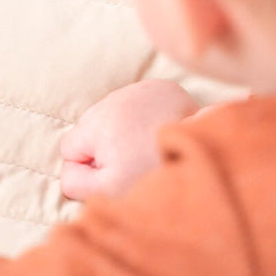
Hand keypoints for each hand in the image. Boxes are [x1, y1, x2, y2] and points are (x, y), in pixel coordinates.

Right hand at [60, 79, 198, 200]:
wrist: (206, 149)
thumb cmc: (154, 170)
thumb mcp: (111, 188)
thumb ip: (78, 182)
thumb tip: (69, 172)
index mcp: (96, 125)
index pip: (69, 148)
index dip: (88, 168)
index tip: (111, 174)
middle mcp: (110, 101)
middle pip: (90, 130)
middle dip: (104, 147)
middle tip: (131, 162)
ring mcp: (134, 90)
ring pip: (112, 116)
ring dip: (123, 132)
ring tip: (147, 147)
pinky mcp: (157, 87)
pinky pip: (136, 104)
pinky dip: (143, 117)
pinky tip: (158, 131)